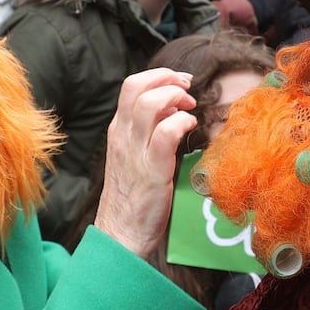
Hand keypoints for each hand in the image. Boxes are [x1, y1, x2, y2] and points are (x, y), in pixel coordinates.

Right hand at [95, 69, 196, 257]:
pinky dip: (182, 123)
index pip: (132, 86)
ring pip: (150, 104)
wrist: (121, 232)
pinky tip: (190, 129)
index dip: (159, 77)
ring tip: (189, 110)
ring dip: (176, 98)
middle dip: (167, 78)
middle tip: (187, 90)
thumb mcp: (134, 156)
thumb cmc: (132, 196)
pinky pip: (166, 133)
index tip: (180, 85)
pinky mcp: (152, 170)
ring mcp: (135, 152)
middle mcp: (123, 136)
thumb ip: (148, 131)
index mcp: (118, 130)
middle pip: (136, 85)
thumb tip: (172, 110)